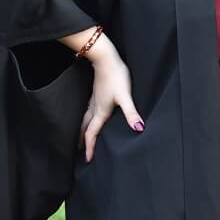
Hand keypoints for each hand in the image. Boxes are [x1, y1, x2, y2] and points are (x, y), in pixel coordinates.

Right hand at [78, 39, 143, 162]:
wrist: (105, 59)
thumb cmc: (115, 76)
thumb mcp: (125, 96)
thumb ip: (131, 113)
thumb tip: (139, 128)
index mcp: (100, 112)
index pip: (92, 133)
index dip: (90, 147)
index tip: (87, 159)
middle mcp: (94, 108)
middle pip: (85, 128)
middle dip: (82, 140)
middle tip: (80, 151)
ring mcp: (93, 100)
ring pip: (85, 119)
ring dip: (83, 129)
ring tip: (81, 136)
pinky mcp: (96, 93)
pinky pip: (87, 110)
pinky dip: (86, 118)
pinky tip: (90, 115)